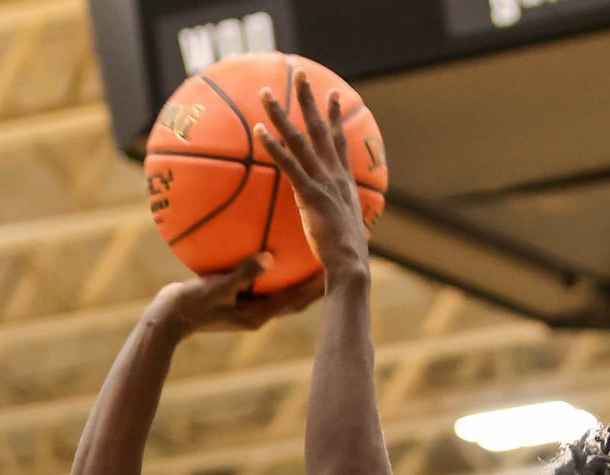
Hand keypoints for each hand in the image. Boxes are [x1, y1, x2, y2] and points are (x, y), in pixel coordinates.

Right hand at [151, 258, 322, 339]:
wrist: (166, 320)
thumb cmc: (188, 306)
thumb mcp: (215, 287)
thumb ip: (242, 273)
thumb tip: (268, 257)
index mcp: (257, 316)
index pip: (295, 301)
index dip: (315, 288)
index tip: (334, 271)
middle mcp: (257, 314)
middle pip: (295, 299)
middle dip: (315, 285)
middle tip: (336, 265)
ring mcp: (248, 309)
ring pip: (281, 292)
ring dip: (298, 279)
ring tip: (315, 258)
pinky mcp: (238, 301)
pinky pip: (262, 284)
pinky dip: (274, 271)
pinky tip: (275, 251)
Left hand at [256, 71, 374, 280]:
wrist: (350, 265)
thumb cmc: (343, 257)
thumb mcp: (338, 230)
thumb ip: (329, 218)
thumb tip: (321, 222)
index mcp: (343, 181)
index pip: (339, 141)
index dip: (335, 117)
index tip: (334, 95)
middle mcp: (335, 174)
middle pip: (320, 128)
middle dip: (310, 98)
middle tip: (300, 73)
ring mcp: (323, 182)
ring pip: (300, 139)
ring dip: (282, 114)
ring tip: (266, 93)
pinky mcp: (311, 194)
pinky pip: (289, 165)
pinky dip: (274, 146)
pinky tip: (259, 131)